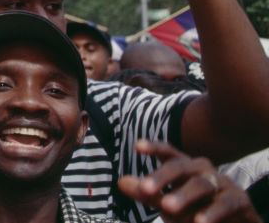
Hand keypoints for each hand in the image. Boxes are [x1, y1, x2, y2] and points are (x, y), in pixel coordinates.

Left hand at [119, 140, 259, 222]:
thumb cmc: (194, 210)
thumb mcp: (167, 203)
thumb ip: (148, 193)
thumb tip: (121, 182)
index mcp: (184, 167)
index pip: (168, 153)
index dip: (153, 148)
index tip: (137, 146)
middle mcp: (202, 169)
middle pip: (180, 167)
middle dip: (162, 177)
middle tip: (145, 190)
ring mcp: (222, 182)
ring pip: (201, 184)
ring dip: (184, 196)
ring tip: (167, 208)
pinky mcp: (239, 199)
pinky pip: (225, 202)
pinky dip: (212, 212)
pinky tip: (199, 222)